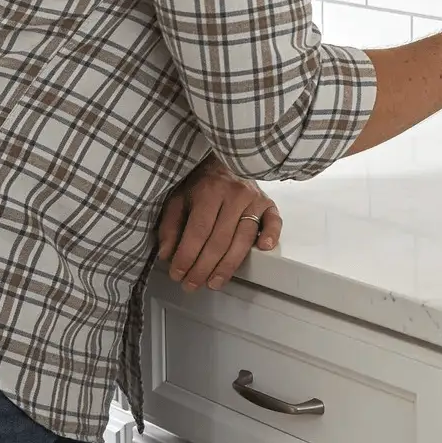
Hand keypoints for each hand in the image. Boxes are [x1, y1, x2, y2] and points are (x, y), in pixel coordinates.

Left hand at [156, 155, 283, 291]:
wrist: (225, 158)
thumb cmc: (201, 181)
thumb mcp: (178, 198)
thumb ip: (170, 225)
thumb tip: (167, 254)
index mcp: (209, 191)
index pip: (198, 231)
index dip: (187, 256)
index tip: (177, 274)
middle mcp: (234, 194)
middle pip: (220, 240)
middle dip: (204, 268)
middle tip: (192, 284)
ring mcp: (253, 199)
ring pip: (243, 239)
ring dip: (229, 265)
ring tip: (214, 282)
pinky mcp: (268, 203)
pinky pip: (274, 221)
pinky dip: (270, 236)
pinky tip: (263, 250)